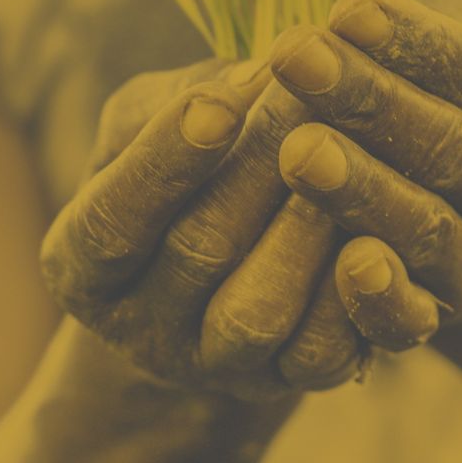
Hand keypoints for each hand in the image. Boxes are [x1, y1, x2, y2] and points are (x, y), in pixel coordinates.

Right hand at [39, 59, 370, 400]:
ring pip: (260, 312)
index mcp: (81, 267)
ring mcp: (215, 367)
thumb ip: (175, 100)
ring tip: (345, 154)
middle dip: (256, 169)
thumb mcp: (147, 126)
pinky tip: (380, 230)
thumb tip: (251, 78)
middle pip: (196, 255)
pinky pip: (324, 354)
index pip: (111, 222)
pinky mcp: (288, 384)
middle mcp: (139, 330)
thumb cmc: (179, 170)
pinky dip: (355, 294)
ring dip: (305, 229)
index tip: (218, 103)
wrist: (217, 276)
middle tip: (309, 94)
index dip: (164, 163)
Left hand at [268, 0, 461, 349]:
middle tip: (295, 58)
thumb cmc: (437, 97)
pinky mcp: (433, 319)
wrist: (457, 213)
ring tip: (296, 148)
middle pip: (451, 148)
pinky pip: (409, 319)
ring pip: (424, 228)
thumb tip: (337, 26)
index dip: (418, 44)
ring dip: (360, 188)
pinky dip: (382, 296)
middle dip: (368, 99)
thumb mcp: (452, 46)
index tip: (346, 10)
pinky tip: (347, 263)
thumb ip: (414, 31)